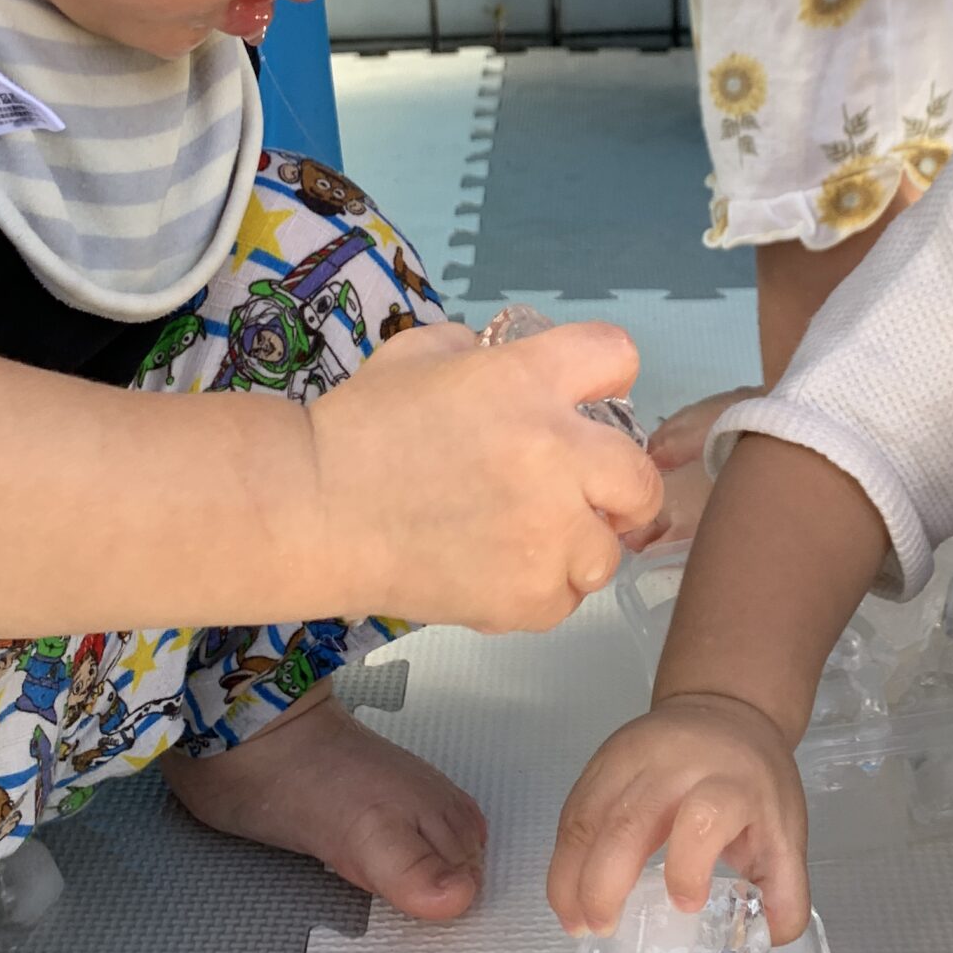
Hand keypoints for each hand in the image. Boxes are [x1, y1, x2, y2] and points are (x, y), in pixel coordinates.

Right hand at [303, 320, 660, 633]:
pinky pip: (565, 600)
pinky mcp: (528, 596)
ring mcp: (547, 532)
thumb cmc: (358, 428)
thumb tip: (509, 365)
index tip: (591, 399)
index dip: (606, 377)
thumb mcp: (420, 353)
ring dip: (577, 546)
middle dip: (618, 487)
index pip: (617, 357)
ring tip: (526, 542)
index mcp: (528, 381)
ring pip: (608, 552)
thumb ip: (480, 352)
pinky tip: (495, 574)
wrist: (312, 511)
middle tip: (586, 495)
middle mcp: (555, 454)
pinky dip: (538, 592)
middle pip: (640, 478)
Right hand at [549, 691, 809, 943]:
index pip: (702, 819)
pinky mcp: (601, 759)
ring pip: (587, 817)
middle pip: (627, 822)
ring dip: (570, 876)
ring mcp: (631, 757)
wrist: (725, 712)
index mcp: (731, 782)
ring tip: (574, 921)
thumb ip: (786, 894)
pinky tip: (568, 890)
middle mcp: (676, 765)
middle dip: (603, 885)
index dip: (688, 867)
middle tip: (600, 929)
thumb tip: (765, 940)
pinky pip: (573, 810)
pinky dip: (564, 856)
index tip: (685, 905)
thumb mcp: (788, 834)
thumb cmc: (755, 783)